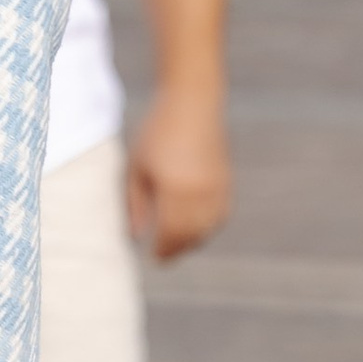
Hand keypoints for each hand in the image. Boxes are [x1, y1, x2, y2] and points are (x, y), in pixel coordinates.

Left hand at [125, 83, 231, 259]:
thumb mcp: (137, 167)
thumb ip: (136, 204)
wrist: (193, 103)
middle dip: (178, 248)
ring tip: (177, 242)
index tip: (154, 258)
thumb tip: (136, 236)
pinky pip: (220, 214)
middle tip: (164, 256)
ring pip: (209, 228)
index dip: (164, 250)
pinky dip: (208, 225)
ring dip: (194, 239)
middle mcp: (201, 194)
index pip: (172, 234)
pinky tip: (195, 224)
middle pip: (192, 235)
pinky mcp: (227, 181)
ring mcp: (218, 188)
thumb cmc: (158, 133)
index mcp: (176, 191)